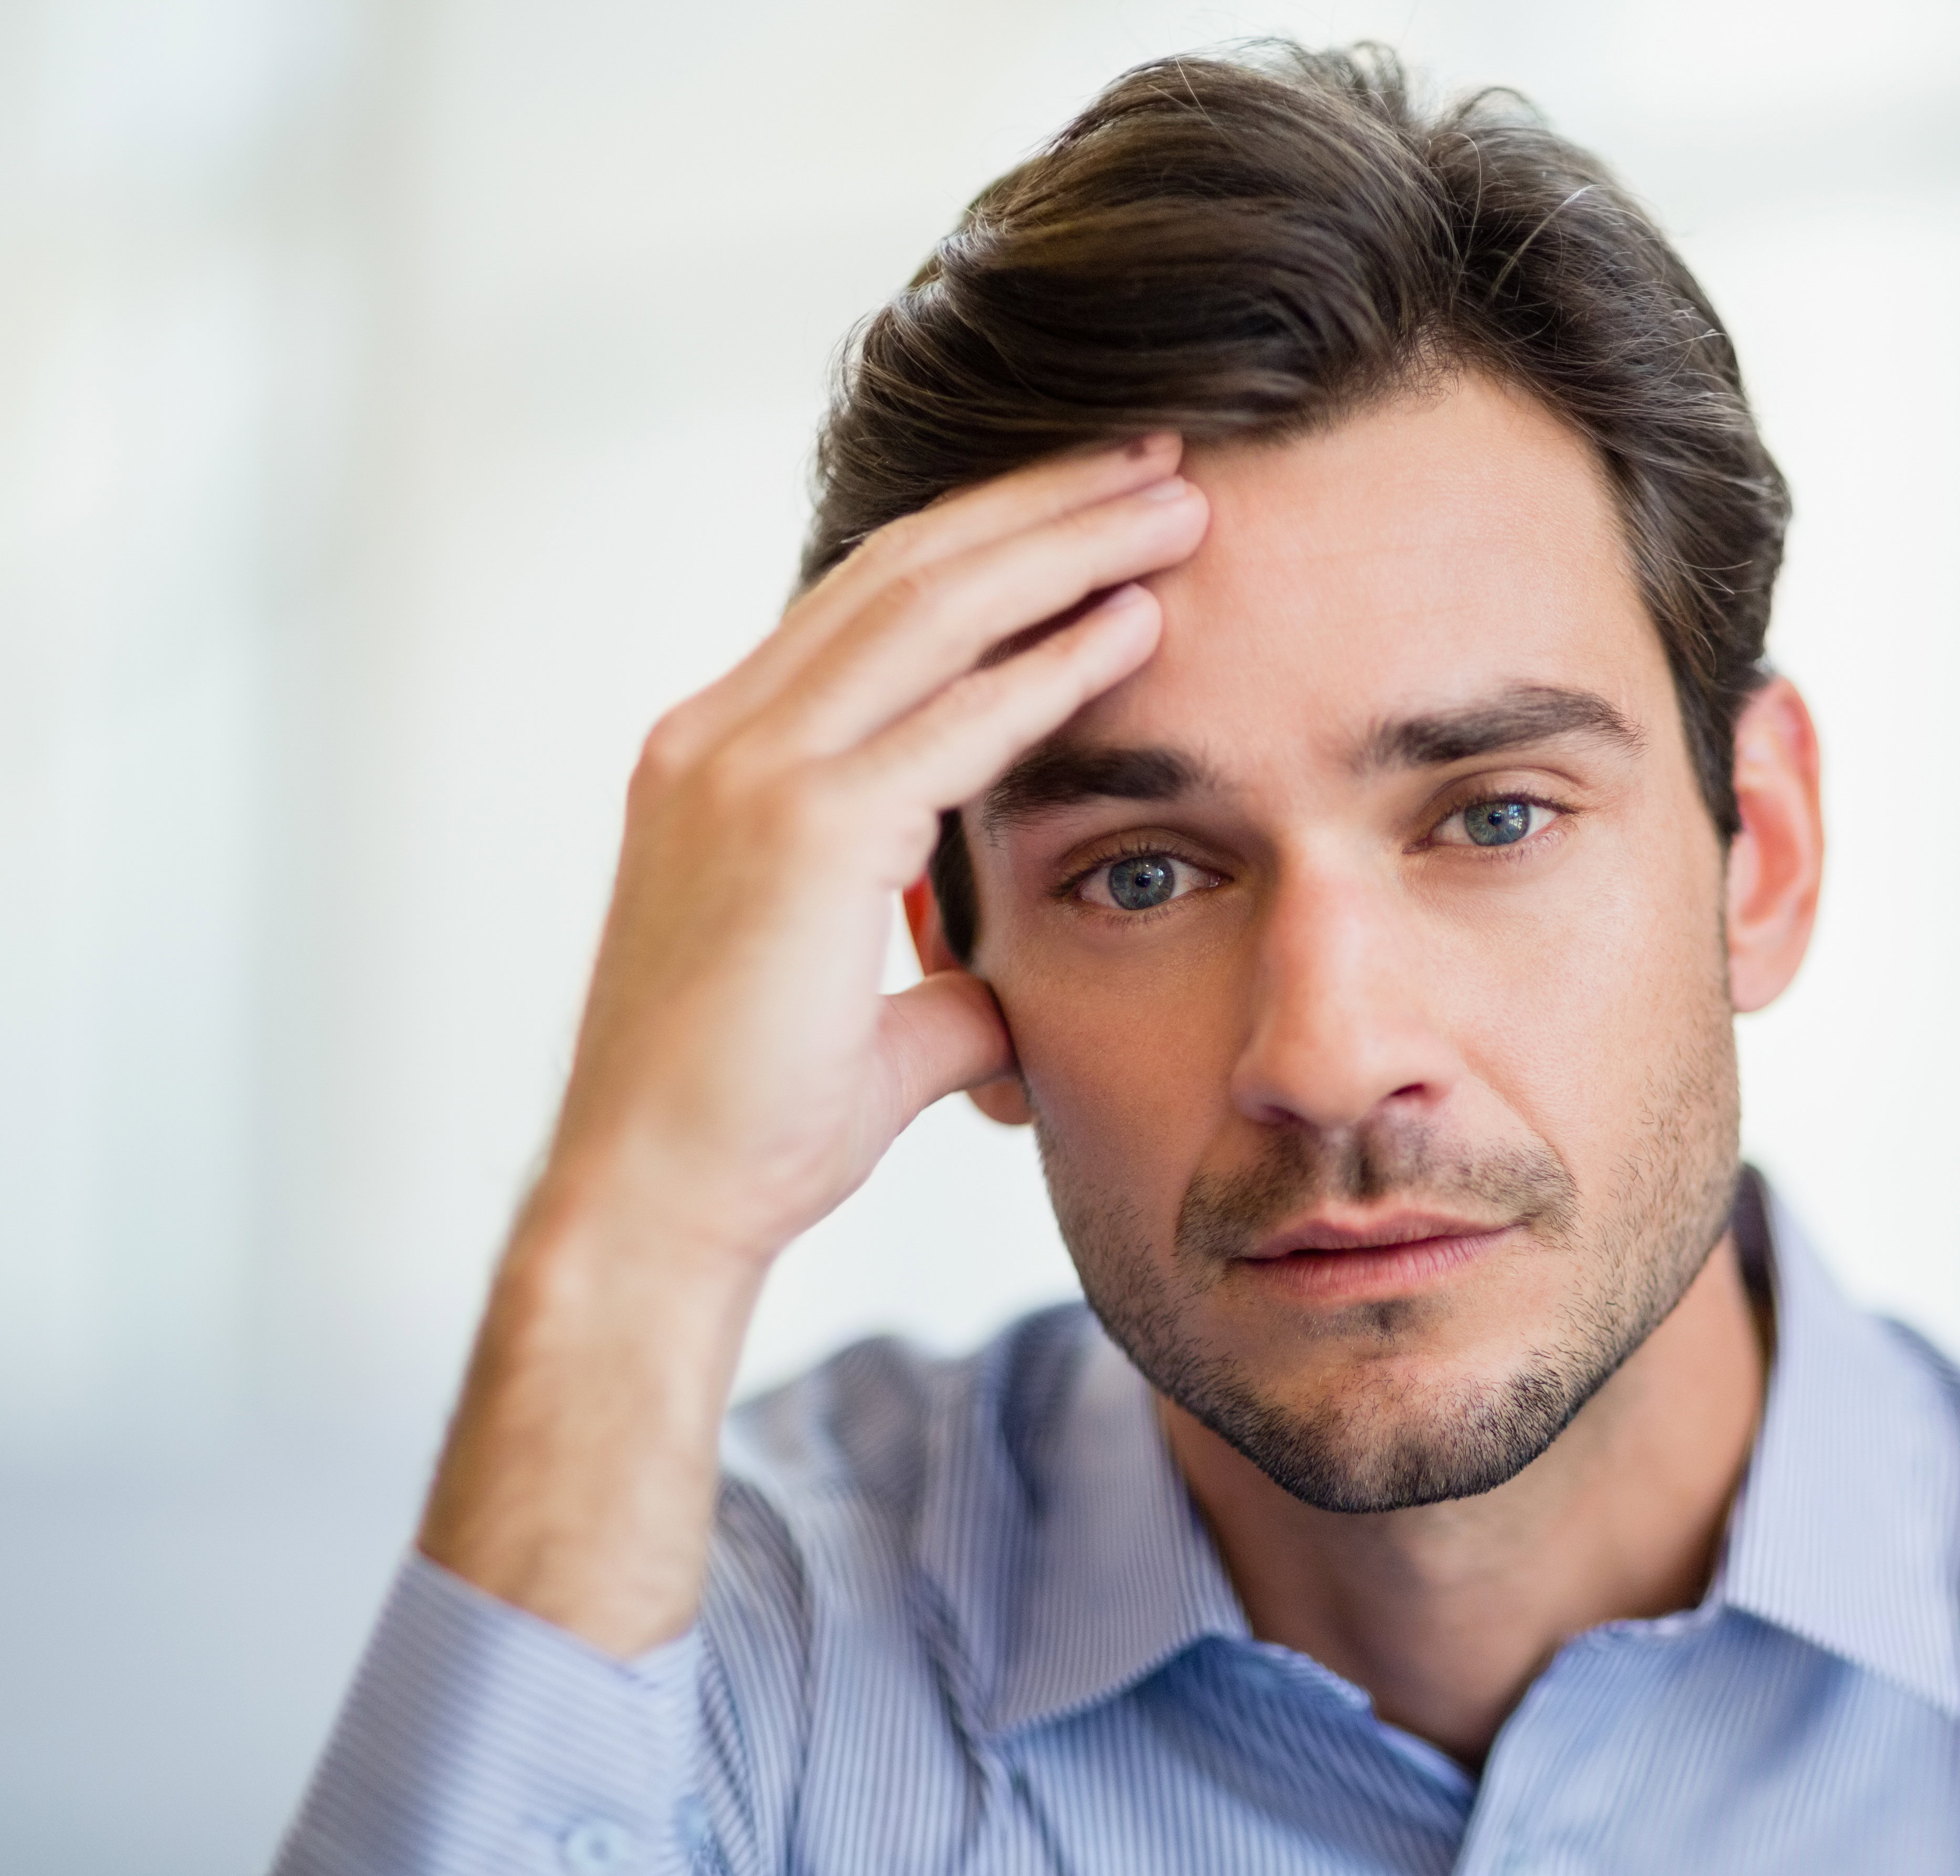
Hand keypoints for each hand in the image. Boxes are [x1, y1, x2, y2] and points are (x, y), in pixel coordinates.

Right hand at [420, 435, 1208, 1652]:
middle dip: (1041, 505)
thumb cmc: (746, 1127)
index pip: (870, 607)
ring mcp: (746, 772)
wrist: (653, 1204)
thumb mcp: (858, 1023)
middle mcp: (718, 737)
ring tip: (1176, 499)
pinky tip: (1141, 622)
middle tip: (1159, 457)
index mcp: (717, 759)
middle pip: (906, 571)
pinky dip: (1054, 661)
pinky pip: (954, 718)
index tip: (1093, 510)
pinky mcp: (800, 831)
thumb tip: (999, 993)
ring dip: (1064, 545)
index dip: (988, 544)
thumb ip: (933, 981)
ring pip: (930, 607)